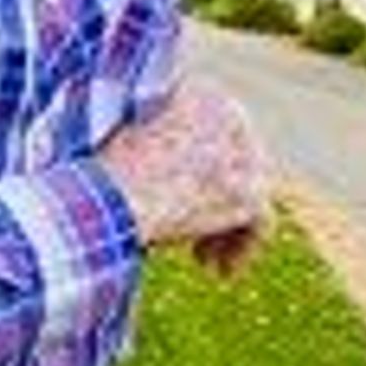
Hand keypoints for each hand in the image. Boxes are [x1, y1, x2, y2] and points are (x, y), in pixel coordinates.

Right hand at [96, 83, 271, 268]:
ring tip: (202, 256)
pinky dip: (242, 249)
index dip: (206, 168)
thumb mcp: (132, 135)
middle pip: (241, 164)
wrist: (109, 198)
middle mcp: (233, 115)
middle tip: (192, 228)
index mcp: (205, 94)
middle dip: (218, 199)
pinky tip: (219, 271)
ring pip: (250, 194)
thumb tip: (169, 153)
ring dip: (227, 227)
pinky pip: (261, 224)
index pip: (222, 133)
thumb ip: (162, 131)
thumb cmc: (104, 174)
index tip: (184, 194)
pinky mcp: (251, 194)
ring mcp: (246, 155)